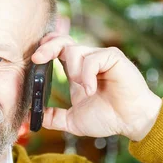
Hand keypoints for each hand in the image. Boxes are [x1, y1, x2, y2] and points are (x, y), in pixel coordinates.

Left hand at [31, 33, 162, 141]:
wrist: (132, 122)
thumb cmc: (108, 118)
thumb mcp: (73, 120)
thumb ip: (53, 117)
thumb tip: (30, 117)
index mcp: (76, 70)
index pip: (56, 49)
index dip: (44, 48)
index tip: (33, 59)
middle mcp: (87, 60)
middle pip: (62, 40)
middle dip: (47, 47)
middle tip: (37, 59)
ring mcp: (100, 57)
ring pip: (75, 51)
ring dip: (73, 71)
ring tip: (82, 89)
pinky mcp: (113, 57)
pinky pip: (91, 59)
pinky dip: (86, 75)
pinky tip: (91, 90)